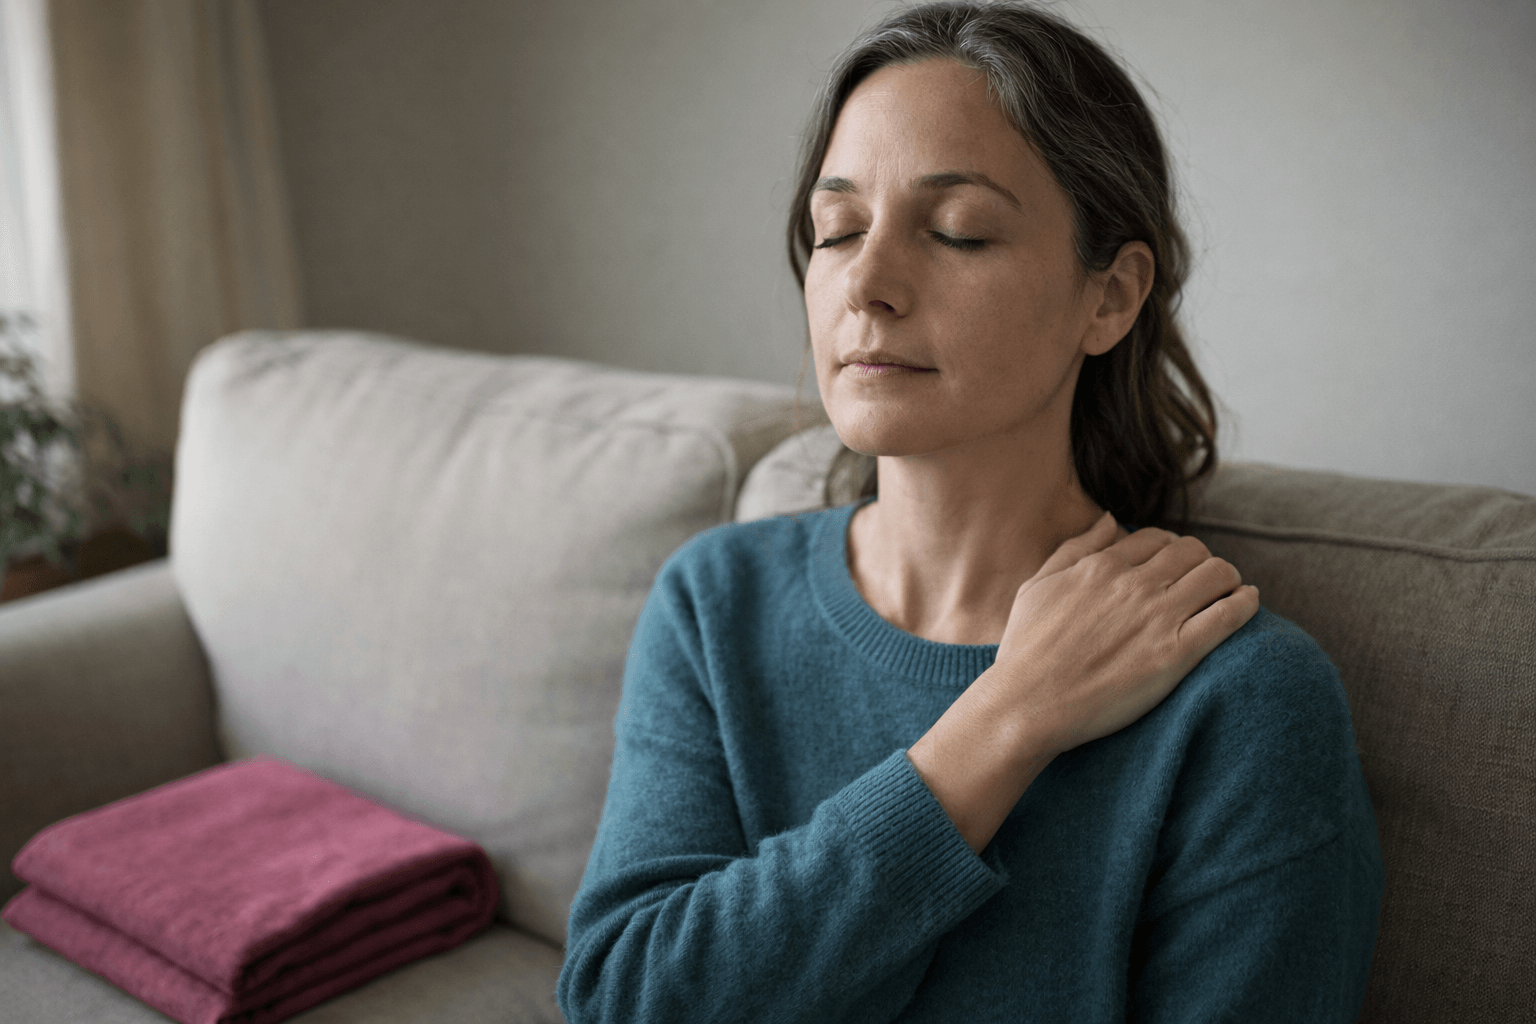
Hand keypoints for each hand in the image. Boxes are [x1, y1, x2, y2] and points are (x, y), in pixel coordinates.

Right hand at [907, 512, 1259, 851]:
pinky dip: (1246, 602)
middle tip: (1204, 581)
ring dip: (1228, 578)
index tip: (1174, 566)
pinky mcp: (1176, 653)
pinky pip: (1229, 614)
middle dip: (1202, 560)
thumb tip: (1109, 518)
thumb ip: (1075, 548)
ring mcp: (1157, 617)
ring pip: (1217, 574)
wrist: (1027, 704)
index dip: (1171, 548)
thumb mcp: (1036, 586)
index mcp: (1101, 566)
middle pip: (1192, 550)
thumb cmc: (1025, 651)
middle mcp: (1133, 584)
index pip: (1156, 538)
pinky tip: (1248, 602)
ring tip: (1229, 591)